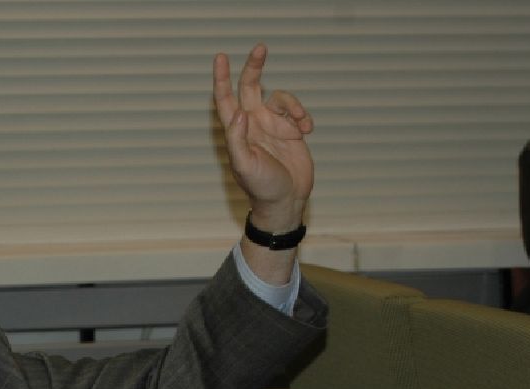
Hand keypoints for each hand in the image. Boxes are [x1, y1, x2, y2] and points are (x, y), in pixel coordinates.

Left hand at [213, 43, 313, 231]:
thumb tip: (240, 114)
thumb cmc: (261, 186)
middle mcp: (252, 124)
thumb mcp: (245, 166)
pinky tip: (307, 131)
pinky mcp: (290, 130)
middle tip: (261, 47)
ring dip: (293, 106)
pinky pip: (296, 111)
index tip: (221, 57)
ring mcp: (272, 125)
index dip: (222, 78)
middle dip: (255, 67)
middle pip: (250, 87)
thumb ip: (238, 140)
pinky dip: (304, 116)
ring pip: (280, 98)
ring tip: (302, 125)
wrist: (286, 200)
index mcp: (237, 131)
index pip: (225, 99)